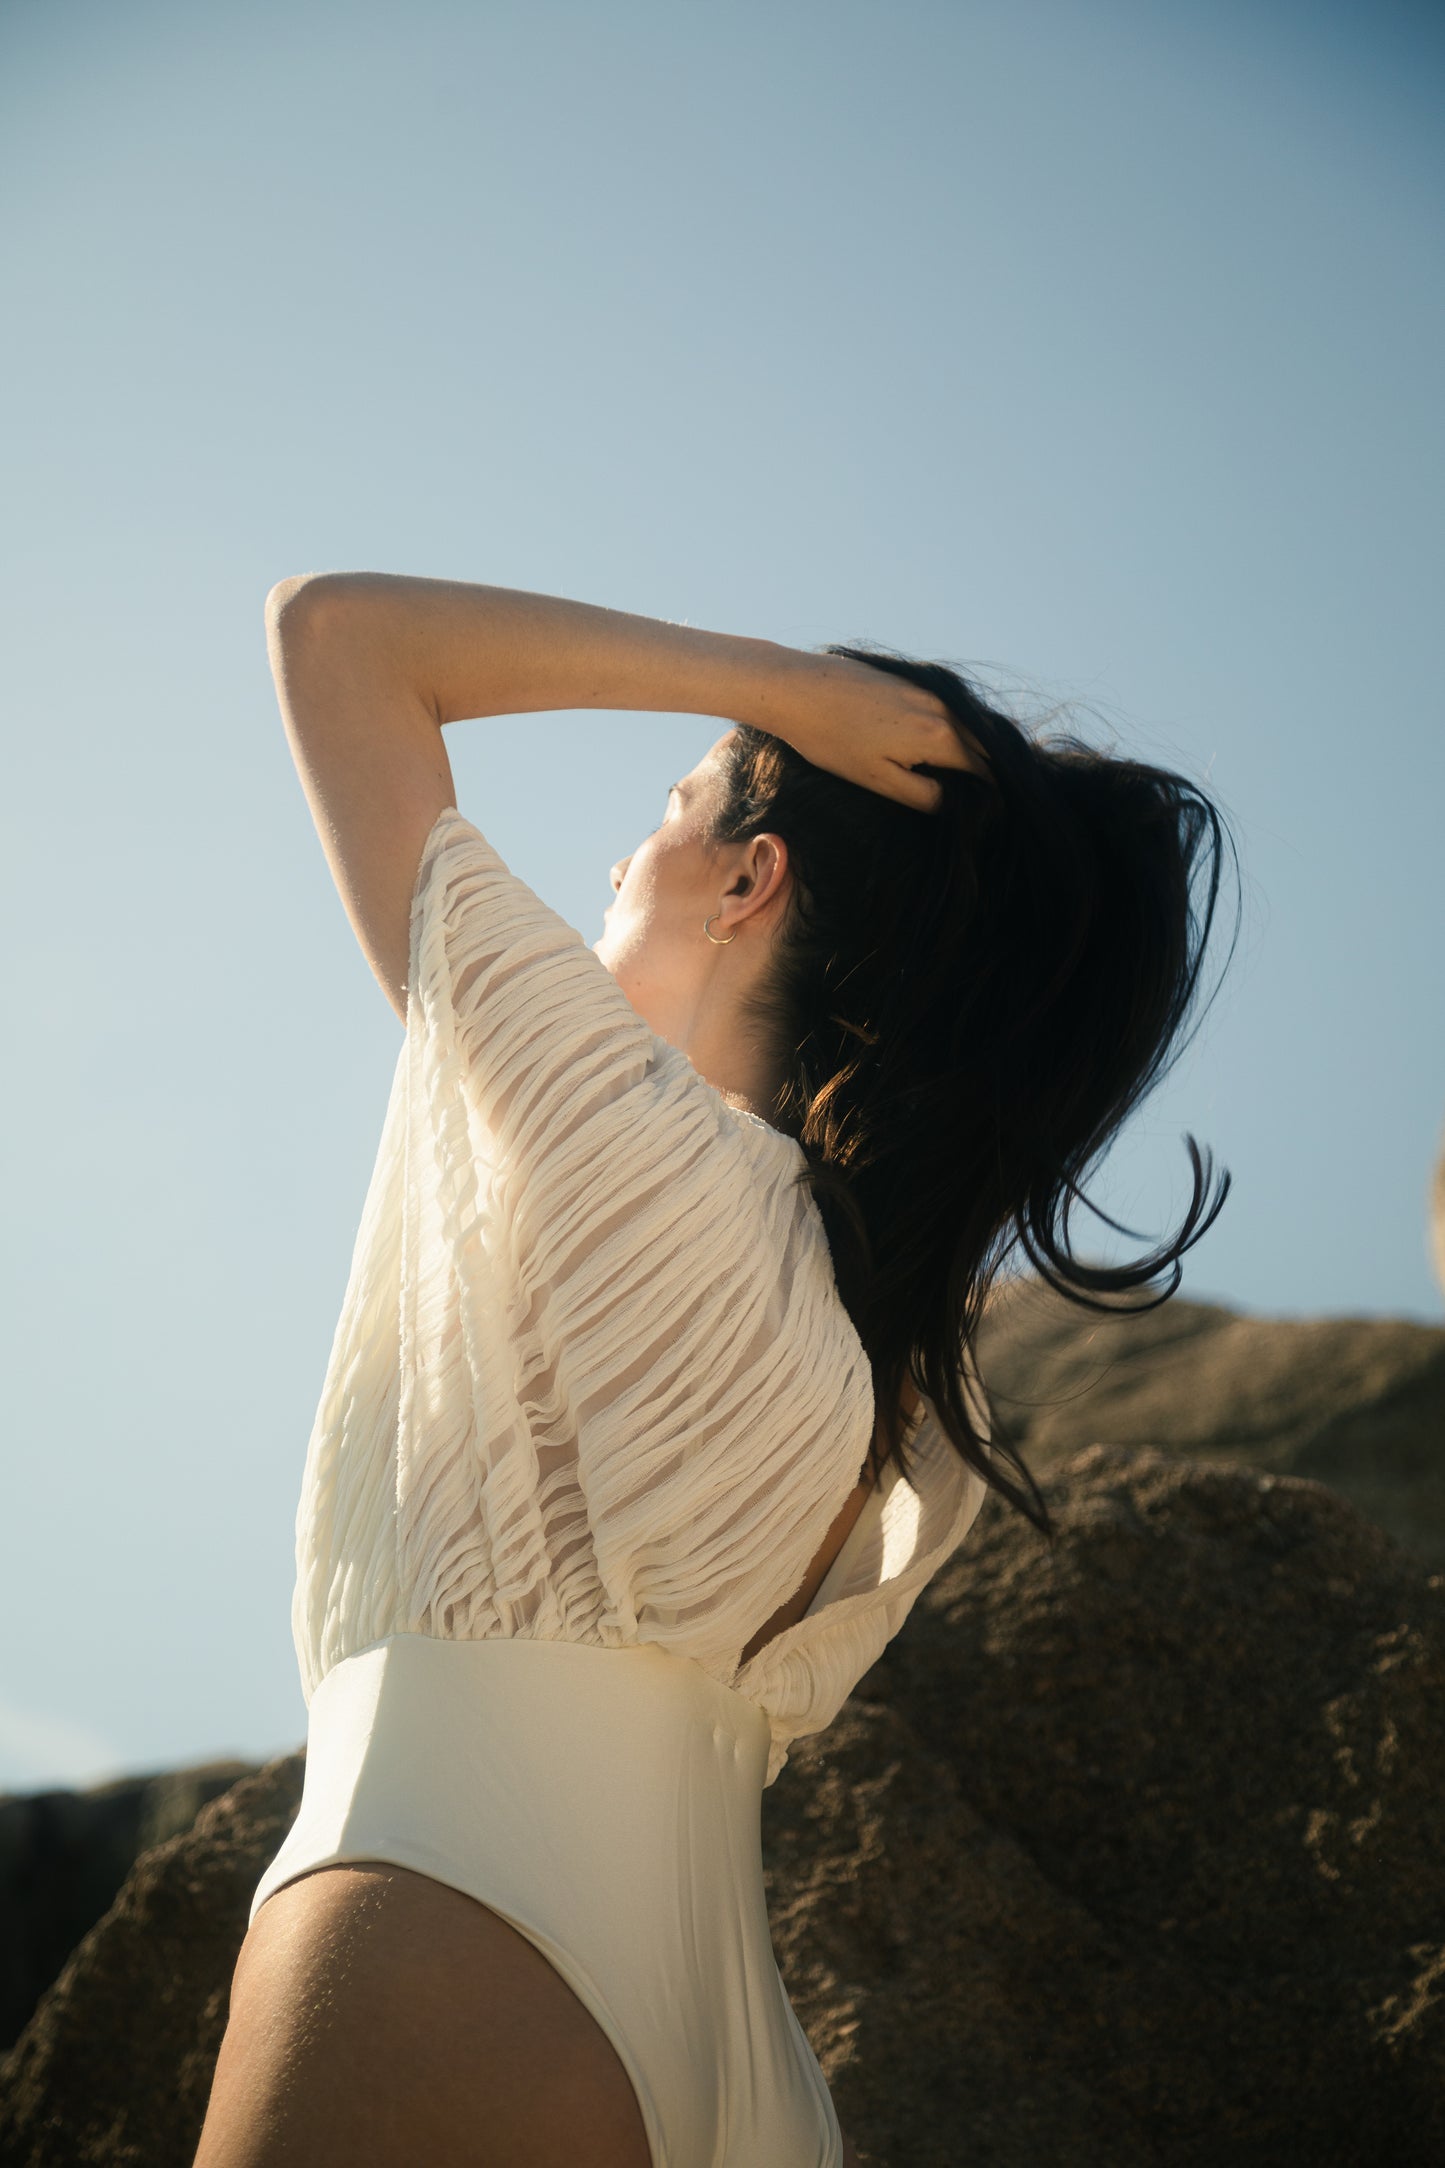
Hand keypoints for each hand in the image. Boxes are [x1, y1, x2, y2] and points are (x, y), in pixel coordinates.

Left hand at [751, 647, 993, 812]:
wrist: (798, 689)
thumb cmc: (834, 740)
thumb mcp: (879, 780)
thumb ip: (923, 796)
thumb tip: (953, 803)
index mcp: (940, 737)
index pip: (982, 770)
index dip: (986, 793)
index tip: (982, 813)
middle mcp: (942, 709)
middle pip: (980, 745)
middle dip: (982, 770)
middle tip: (971, 798)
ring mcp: (926, 690)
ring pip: (963, 725)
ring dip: (966, 749)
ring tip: (954, 776)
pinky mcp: (909, 680)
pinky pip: (943, 710)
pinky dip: (947, 729)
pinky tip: (929, 746)